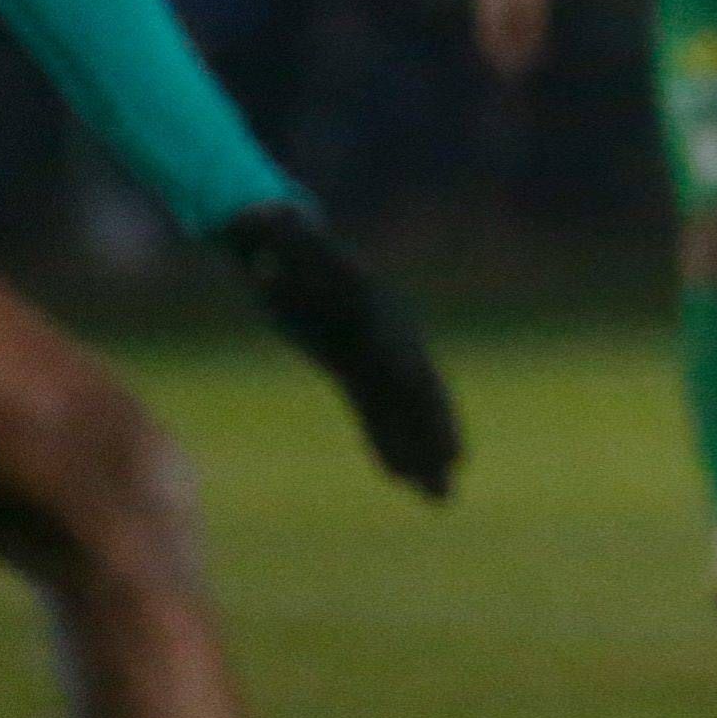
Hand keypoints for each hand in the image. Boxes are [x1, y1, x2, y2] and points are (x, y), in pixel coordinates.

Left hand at [220, 205, 461, 499]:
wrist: (279, 241)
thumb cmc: (274, 240)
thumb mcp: (276, 237)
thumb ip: (275, 234)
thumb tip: (260, 217)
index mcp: (374, 312)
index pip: (401, 360)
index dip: (418, 394)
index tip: (431, 419)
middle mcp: (386, 336)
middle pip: (419, 391)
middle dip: (438, 432)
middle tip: (456, 471)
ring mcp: (375, 354)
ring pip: (405, 411)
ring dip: (424, 455)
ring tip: (442, 500)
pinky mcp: (354, 369)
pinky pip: (378, 414)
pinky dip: (392, 448)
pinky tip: (406, 483)